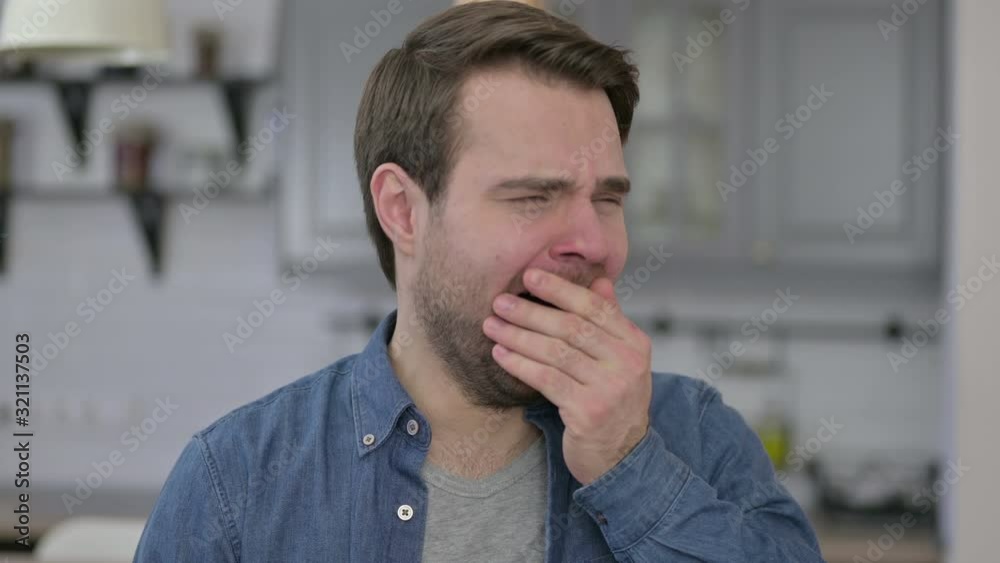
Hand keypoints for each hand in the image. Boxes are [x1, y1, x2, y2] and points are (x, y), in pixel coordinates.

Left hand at [483, 268, 651, 484]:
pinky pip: (546, 380)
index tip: (529, 276)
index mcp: (635, 343)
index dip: (560, 289)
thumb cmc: (613, 400)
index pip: (595, 307)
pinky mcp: (588, 413)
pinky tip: (500, 354)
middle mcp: (627, 364)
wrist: (622, 455)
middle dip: (530, 312)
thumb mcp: (619, 359)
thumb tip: (599, 280)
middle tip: (500, 302)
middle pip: (571, 328)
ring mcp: (610, 389)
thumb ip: (610, 321)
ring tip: (492, 325)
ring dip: (518, 336)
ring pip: (555, 353)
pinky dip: (520, 364)